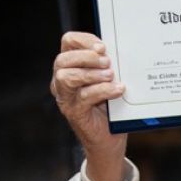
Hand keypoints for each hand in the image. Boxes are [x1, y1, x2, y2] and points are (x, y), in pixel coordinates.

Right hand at [51, 31, 128, 180]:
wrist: (110, 140)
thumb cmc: (109, 107)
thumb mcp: (108, 80)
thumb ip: (107, 65)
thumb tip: (118, 50)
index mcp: (69, 67)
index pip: (68, 42)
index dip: (84, 40)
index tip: (103, 47)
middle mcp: (61, 82)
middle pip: (63, 59)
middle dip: (86, 57)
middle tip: (107, 62)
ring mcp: (66, 98)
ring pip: (66, 77)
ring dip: (91, 73)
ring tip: (110, 75)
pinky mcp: (74, 113)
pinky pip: (84, 97)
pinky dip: (103, 90)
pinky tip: (118, 90)